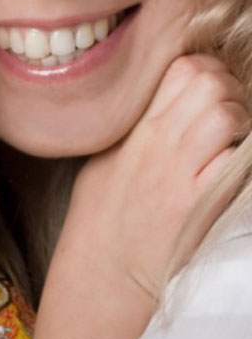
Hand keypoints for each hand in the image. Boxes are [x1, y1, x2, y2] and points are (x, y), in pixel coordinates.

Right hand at [71, 53, 247, 295]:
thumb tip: (168, 100)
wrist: (103, 269)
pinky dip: (241, 155)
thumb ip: (137, 125)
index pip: (179, 69)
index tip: (207, 85)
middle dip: (228, 88)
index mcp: (135, 130)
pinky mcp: (202, 204)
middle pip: (208, 83)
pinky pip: (236, 161)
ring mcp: (181, 173)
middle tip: (228, 109)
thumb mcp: (105, 157)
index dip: (204, 68)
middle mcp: (158, 144)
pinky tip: (231, 165)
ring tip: (232, 138)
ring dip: (240, 119)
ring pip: (226, 114)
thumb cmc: (100, 215)